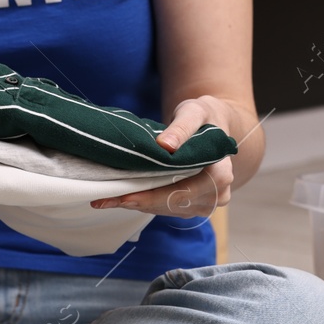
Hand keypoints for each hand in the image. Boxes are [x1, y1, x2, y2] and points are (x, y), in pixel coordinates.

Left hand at [90, 96, 234, 219]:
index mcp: (220, 175)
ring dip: (137, 205)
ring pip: (165, 210)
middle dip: (138, 202)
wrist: (214, 125)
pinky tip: (121, 197)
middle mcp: (217, 196)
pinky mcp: (192, 207)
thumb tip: (164, 145)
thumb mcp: (194, 112)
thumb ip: (182, 127)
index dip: (152, 196)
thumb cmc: (205, 117)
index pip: (183, 193)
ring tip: (106, 200)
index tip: (125, 196)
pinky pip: (165, 209)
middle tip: (103, 201)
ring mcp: (205, 204)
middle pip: (171, 205)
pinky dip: (143, 203)